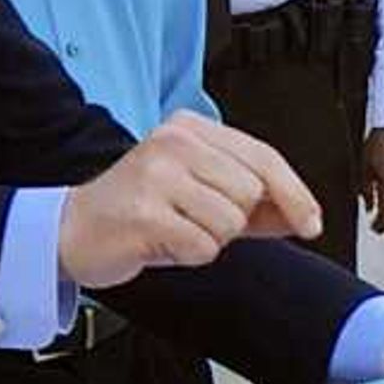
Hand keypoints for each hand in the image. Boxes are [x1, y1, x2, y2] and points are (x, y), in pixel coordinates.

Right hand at [55, 112, 321, 290]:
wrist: (72, 231)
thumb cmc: (138, 212)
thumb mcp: (200, 196)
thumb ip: (253, 203)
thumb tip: (301, 215)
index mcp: (189, 127)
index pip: (264, 158)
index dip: (295, 194)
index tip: (310, 223)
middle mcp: (173, 142)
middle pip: (251, 193)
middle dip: (234, 219)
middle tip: (193, 219)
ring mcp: (156, 175)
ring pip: (230, 222)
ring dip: (210, 239)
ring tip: (175, 230)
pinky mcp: (145, 212)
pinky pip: (203, 247)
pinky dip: (189, 256)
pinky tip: (162, 243)